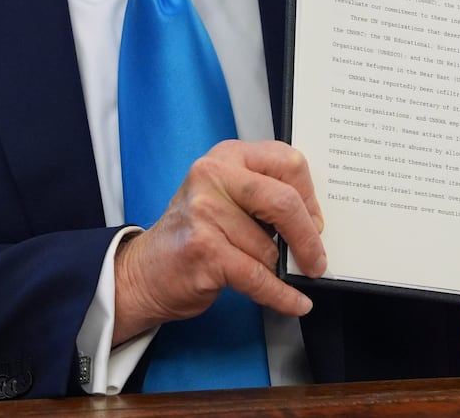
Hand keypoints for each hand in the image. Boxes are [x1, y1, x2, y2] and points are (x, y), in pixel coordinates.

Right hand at [112, 139, 325, 344]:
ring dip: (276, 270)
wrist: (143, 272)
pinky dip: (282, 296)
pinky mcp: (204, 250)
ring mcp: (205, 213)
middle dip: (308, 237)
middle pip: (284, 201)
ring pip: (269, 248)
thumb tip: (313, 222)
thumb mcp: (225, 196)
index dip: (309, 197)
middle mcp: (213, 176)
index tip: (316, 222)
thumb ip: (263, 195)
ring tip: (268, 274)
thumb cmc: (193, 234)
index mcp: (226, 157)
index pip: (287, 162)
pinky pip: (259, 277)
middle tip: (316, 259)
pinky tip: (295, 303)